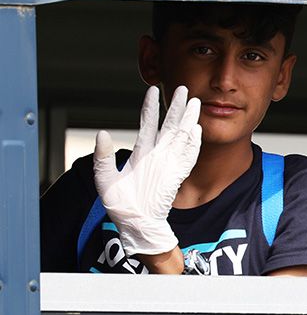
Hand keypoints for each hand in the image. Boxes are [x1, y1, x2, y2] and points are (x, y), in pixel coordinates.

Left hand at [94, 85, 201, 256]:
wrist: (135, 225)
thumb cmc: (121, 206)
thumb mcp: (104, 179)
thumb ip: (103, 156)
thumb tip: (102, 133)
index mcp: (141, 154)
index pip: (148, 123)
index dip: (151, 106)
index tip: (153, 89)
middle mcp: (157, 156)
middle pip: (170, 126)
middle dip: (177, 107)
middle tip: (185, 90)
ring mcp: (169, 165)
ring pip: (182, 137)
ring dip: (188, 120)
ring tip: (195, 103)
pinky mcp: (176, 176)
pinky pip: (188, 156)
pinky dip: (192, 143)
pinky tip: (196, 129)